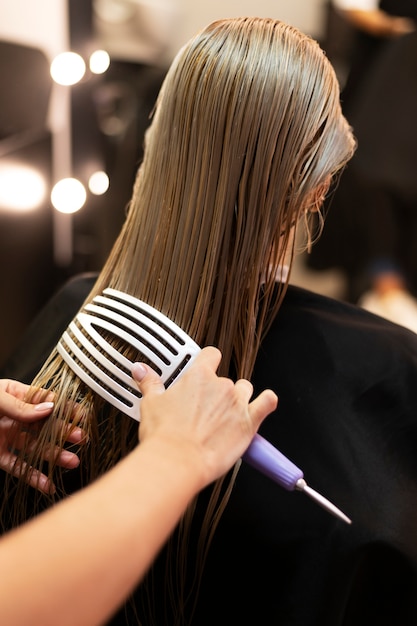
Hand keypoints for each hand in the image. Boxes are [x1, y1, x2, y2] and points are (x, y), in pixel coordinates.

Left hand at [0, 379, 83, 493]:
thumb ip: (20, 406)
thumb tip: (50, 407)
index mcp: (15, 394)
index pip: (45, 400)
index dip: (65, 408)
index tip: (82, 416)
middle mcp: (14, 417)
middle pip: (44, 426)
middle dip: (63, 433)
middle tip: (81, 440)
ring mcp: (7, 437)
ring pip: (36, 448)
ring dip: (54, 456)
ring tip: (72, 462)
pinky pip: (18, 467)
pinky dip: (33, 477)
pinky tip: (47, 484)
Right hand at [132, 346, 277, 485]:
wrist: (177, 461)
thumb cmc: (165, 435)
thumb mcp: (151, 403)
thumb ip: (150, 383)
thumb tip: (140, 370)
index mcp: (198, 376)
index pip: (211, 355)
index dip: (209, 361)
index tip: (206, 367)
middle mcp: (220, 386)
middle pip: (226, 379)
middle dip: (218, 391)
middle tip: (206, 407)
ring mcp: (237, 403)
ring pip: (245, 390)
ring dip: (239, 398)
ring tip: (227, 413)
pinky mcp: (249, 423)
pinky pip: (267, 403)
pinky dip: (268, 401)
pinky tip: (266, 402)